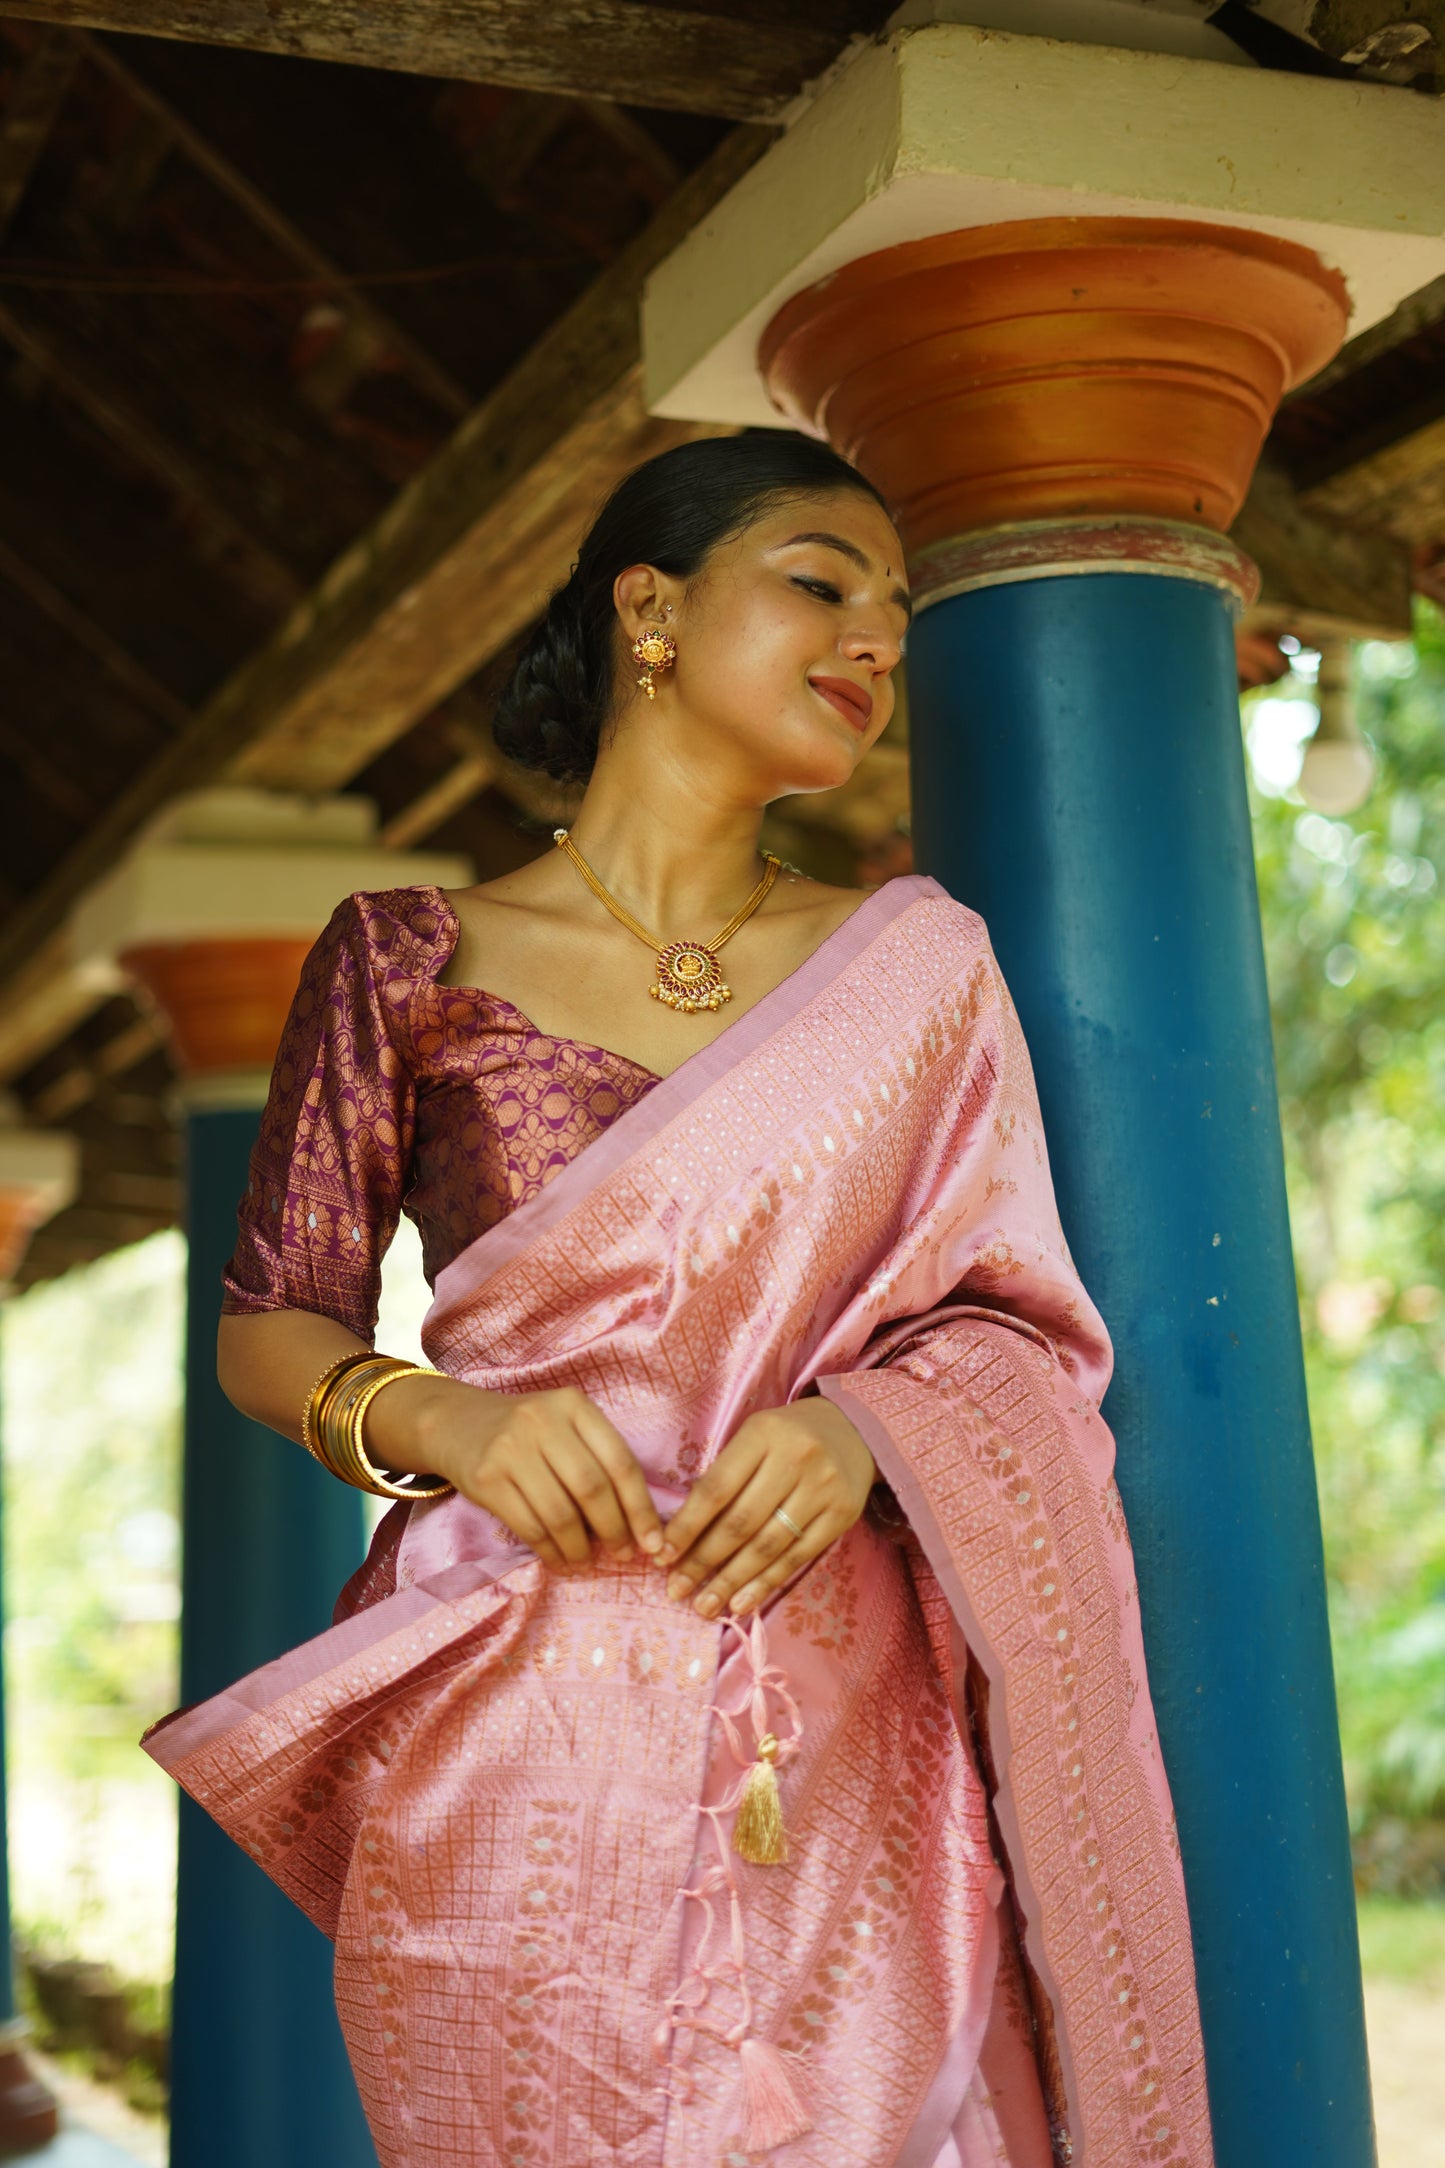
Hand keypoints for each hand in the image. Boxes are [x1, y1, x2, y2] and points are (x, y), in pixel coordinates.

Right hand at [374, 1374, 663, 1573]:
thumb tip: (639, 1523)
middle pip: (592, 1489)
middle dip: (614, 1530)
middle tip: (624, 1555)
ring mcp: (511, 1449)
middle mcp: (542, 1421)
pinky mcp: (486, 1479)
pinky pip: (528, 1526)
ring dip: (580, 1548)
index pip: (620, 1462)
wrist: (456, 1422)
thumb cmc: (527, 1430)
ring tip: (587, 1560)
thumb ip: (599, 1457)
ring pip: (560, 1513)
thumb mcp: (565, 1424)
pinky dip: (550, 1551)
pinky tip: (560, 1559)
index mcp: (574, 1405)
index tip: (654, 1542)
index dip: (641, 1508)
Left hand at [657, 1398, 874, 1619]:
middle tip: (676, 1589)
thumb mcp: (754, 1436)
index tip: (662, 1555)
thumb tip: (683, 1533)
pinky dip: (767, 1583)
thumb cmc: (787, 1435)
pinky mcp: (843, 1514)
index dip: (687, 1526)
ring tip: (705, 1605)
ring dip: (732, 1580)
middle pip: (741, 1521)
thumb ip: (725, 1474)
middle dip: (703, 1560)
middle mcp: (796, 1459)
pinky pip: (798, 1557)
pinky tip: (742, 1601)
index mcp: (763, 1433)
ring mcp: (823, 1488)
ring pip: (768, 1545)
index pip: (717, 1488)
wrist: (853, 1428)